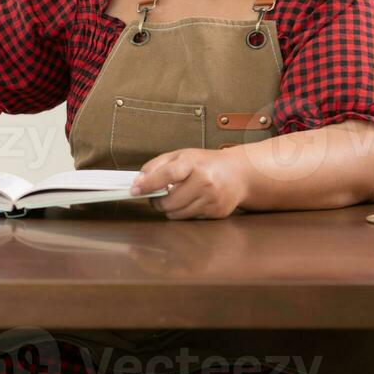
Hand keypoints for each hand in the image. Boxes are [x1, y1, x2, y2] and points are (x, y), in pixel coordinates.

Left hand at [131, 147, 247, 219]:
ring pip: (177, 213)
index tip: (134, 190)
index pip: (167, 175)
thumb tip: (138, 180)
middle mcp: (205, 181)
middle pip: (169, 200)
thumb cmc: (205, 163)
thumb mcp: (181, 155)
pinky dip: (183, 212)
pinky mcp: (216, 213)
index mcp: (193, 163)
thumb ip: (157, 165)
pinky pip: (189, 218)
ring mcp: (212, 199)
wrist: (239, 174)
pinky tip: (189, 202)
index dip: (148, 184)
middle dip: (156, 201)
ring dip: (168, 209)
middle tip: (155, 196)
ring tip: (172, 198)